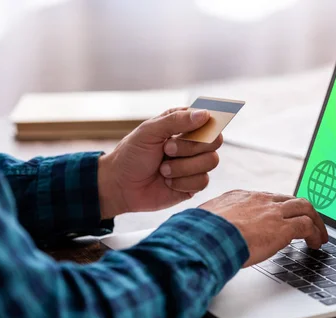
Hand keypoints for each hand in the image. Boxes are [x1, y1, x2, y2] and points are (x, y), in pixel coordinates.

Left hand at [98, 108, 222, 217]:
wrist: (120, 186)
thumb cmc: (131, 155)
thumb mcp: (149, 131)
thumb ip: (176, 121)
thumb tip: (206, 114)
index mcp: (183, 125)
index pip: (209, 119)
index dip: (208, 125)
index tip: (193, 130)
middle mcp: (192, 143)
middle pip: (215, 141)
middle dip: (190, 147)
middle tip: (167, 150)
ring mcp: (194, 164)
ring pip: (211, 162)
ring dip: (183, 167)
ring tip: (163, 170)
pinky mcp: (193, 185)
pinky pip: (203, 182)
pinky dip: (182, 182)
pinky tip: (167, 182)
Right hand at [200, 190, 328, 266]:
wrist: (205, 236)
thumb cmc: (200, 233)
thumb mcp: (207, 221)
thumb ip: (216, 223)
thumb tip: (209, 233)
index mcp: (240, 197)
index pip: (268, 199)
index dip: (279, 208)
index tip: (283, 217)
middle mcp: (259, 200)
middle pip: (290, 199)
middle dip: (303, 211)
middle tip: (310, 223)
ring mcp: (272, 211)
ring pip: (304, 207)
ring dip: (314, 222)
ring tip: (319, 236)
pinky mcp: (282, 227)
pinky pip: (307, 226)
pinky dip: (315, 234)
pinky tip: (315, 244)